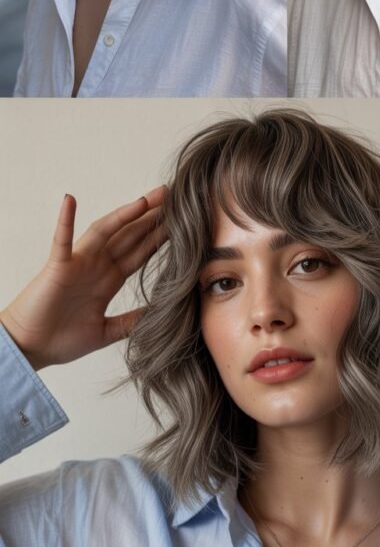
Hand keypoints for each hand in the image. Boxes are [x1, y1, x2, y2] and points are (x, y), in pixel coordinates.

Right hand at [0, 188, 165, 370]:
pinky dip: (65, 220)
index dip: (158, 236)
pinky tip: (70, 201)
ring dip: (123, 214)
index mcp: (108, 280)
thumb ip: (131, 322)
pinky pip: (61, 240)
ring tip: (144, 199)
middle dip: (150, 217)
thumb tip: (160, 316)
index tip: (182, 220)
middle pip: (128, 235)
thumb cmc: (61, 340)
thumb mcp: (106, 332)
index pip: (139, 252)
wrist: (30, 350)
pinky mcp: (58, 267)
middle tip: (172, 196)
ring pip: (104, 232)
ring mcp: (78, 263)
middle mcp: (96, 266)